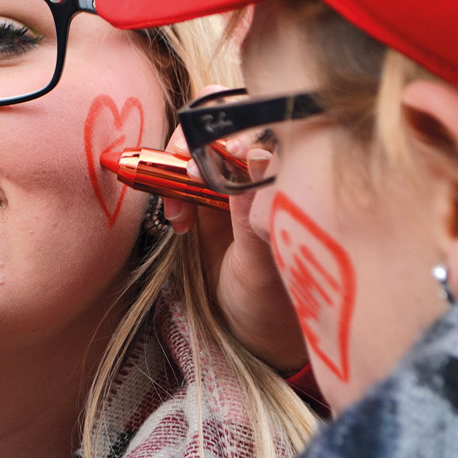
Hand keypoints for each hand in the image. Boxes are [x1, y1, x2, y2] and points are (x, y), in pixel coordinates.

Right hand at [162, 87, 307, 372]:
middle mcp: (261, 172)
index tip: (207, 160)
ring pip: (198, 144)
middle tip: (179, 172)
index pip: (258, 125)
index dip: (227, 130)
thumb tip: (255, 153)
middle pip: (222, 122)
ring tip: (176, 211)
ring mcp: (233, 184)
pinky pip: (181, 175)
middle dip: (193, 140)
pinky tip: (178, 222)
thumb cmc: (272, 305)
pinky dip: (169, 189)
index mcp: (288, 177)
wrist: (255, 336)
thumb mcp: (261, 264)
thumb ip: (253, 212)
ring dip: (175, 168)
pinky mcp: (208, 200)